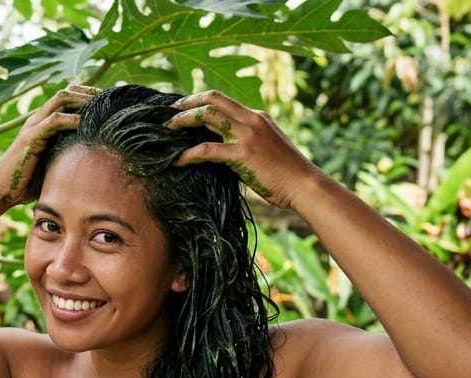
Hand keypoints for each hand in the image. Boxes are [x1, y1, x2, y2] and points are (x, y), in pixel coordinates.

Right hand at [0, 84, 97, 206]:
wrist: (1, 191)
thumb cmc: (26, 182)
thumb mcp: (53, 165)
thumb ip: (67, 157)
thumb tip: (94, 164)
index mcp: (43, 124)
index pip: (66, 99)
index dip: (86, 97)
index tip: (107, 103)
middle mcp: (38, 120)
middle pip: (66, 94)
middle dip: (88, 93)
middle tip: (109, 99)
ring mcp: (33, 126)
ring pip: (60, 100)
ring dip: (82, 100)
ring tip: (100, 106)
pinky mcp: (31, 138)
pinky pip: (53, 121)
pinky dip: (70, 120)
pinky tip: (84, 124)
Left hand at [164, 90, 321, 209]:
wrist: (304, 185)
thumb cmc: (287, 174)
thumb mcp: (268, 149)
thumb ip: (248, 142)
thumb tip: (224, 148)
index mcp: (258, 117)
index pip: (224, 100)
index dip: (201, 100)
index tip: (185, 107)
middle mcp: (252, 119)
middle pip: (213, 99)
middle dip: (188, 102)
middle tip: (169, 112)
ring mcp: (247, 135)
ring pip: (207, 115)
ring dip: (183, 120)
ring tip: (166, 131)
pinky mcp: (242, 154)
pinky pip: (206, 150)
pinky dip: (187, 154)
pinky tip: (176, 160)